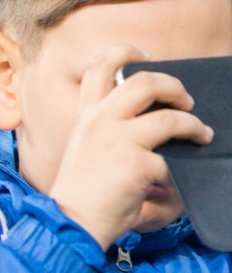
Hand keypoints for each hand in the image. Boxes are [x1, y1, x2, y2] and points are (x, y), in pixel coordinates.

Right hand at [48, 46, 212, 249]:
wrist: (70, 220)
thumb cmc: (80, 191)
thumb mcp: (87, 149)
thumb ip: (112, 131)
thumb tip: (156, 123)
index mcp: (86, 116)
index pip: (99, 66)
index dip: (124, 52)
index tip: (145, 56)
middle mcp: (100, 121)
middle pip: (145, 82)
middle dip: (174, 86)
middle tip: (185, 100)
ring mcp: (118, 141)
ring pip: (170, 117)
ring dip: (193, 125)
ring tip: (201, 135)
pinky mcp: (136, 164)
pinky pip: (172, 160)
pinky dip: (181, 171)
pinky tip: (181, 180)